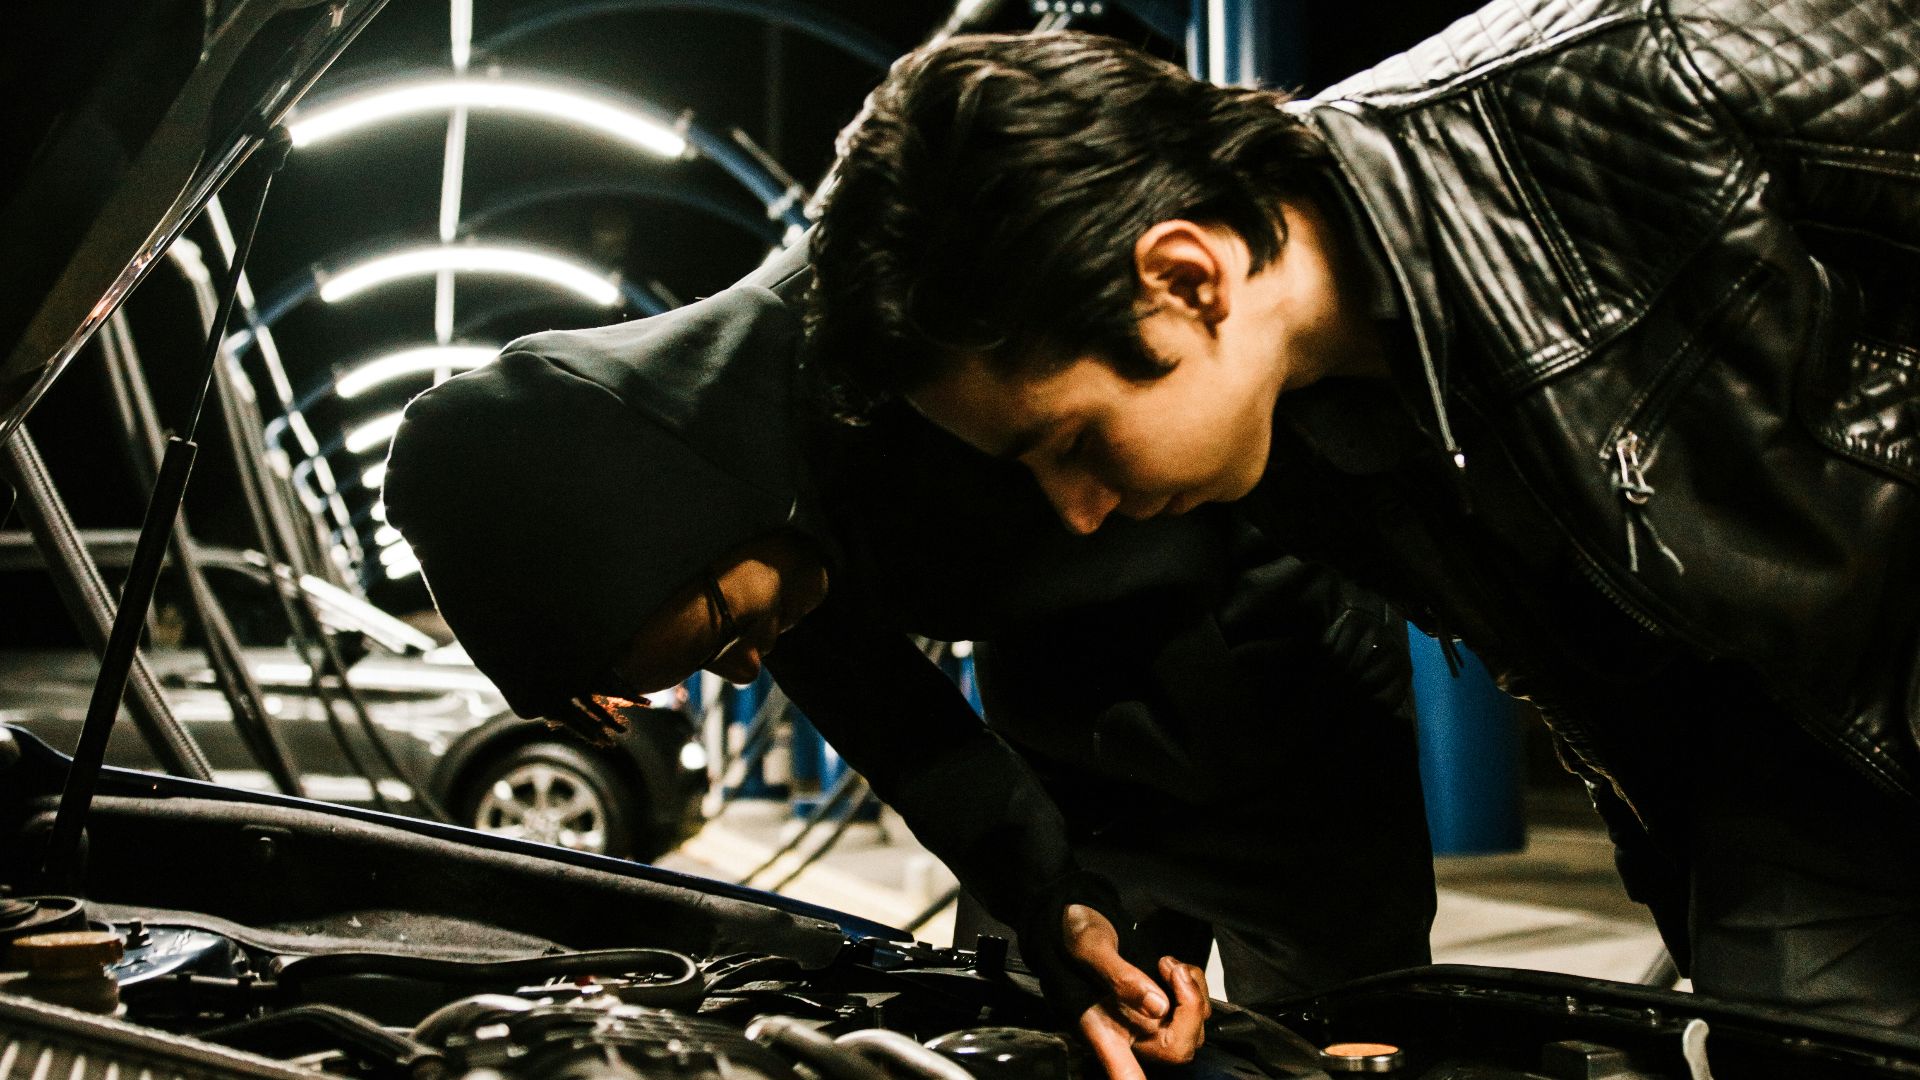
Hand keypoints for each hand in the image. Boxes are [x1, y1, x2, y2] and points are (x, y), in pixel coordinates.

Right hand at [1063, 903, 1210, 1079]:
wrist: (1077, 921)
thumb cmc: (1073, 938)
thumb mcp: (1091, 947)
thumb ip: (1122, 977)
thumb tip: (1159, 1006)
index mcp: (1102, 1028)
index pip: (1123, 1072)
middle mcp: (1129, 1031)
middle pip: (1175, 1049)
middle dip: (1190, 1009)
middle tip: (1174, 970)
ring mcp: (1148, 1020)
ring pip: (1192, 1028)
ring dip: (1193, 992)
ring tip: (1169, 963)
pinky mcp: (1164, 1006)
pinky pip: (1197, 1008)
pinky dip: (1194, 983)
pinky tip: (1174, 967)